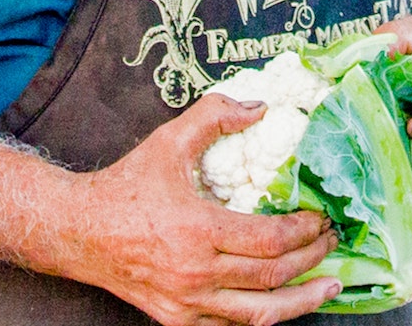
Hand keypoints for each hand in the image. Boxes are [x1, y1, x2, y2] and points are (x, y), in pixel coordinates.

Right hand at [63, 94, 340, 325]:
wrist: (78, 231)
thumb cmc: (125, 187)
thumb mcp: (168, 142)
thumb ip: (214, 117)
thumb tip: (260, 107)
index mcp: (197, 230)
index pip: (272, 239)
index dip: (306, 230)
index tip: (322, 218)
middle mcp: (196, 273)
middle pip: (273, 275)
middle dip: (313, 259)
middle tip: (333, 241)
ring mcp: (187, 303)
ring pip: (260, 314)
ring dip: (302, 301)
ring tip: (329, 287)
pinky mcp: (177, 320)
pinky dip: (263, 316)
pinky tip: (282, 302)